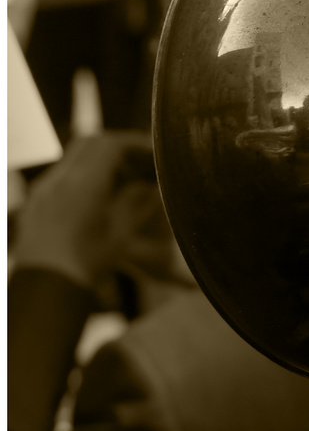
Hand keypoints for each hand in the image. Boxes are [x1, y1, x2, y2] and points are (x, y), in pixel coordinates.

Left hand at [10, 132, 172, 289]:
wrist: (46, 287)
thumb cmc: (88, 262)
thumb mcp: (122, 232)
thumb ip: (137, 203)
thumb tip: (150, 188)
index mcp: (84, 183)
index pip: (111, 144)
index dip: (136, 143)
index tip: (153, 152)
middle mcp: (59, 179)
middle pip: (90, 143)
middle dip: (117, 147)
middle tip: (138, 162)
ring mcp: (42, 190)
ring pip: (73, 158)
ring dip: (99, 161)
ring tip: (120, 182)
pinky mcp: (33, 202)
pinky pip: (59, 175)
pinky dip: (81, 175)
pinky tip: (95, 197)